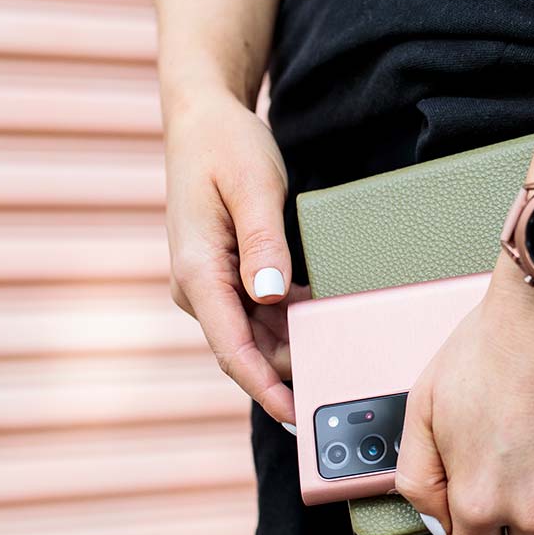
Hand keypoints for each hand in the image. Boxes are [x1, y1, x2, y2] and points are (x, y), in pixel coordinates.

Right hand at [163, 88, 304, 424]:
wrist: (202, 119)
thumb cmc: (226, 146)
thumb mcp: (253, 186)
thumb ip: (263, 243)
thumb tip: (270, 296)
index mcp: (196, 271)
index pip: (230, 347)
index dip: (263, 386)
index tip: (293, 414)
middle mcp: (196, 285)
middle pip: (245, 349)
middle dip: (286, 373)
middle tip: (335, 390)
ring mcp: (209, 282)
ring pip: (253, 335)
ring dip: (291, 347)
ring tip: (337, 361)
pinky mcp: (224, 275)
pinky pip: (257, 313)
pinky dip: (289, 321)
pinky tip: (322, 320)